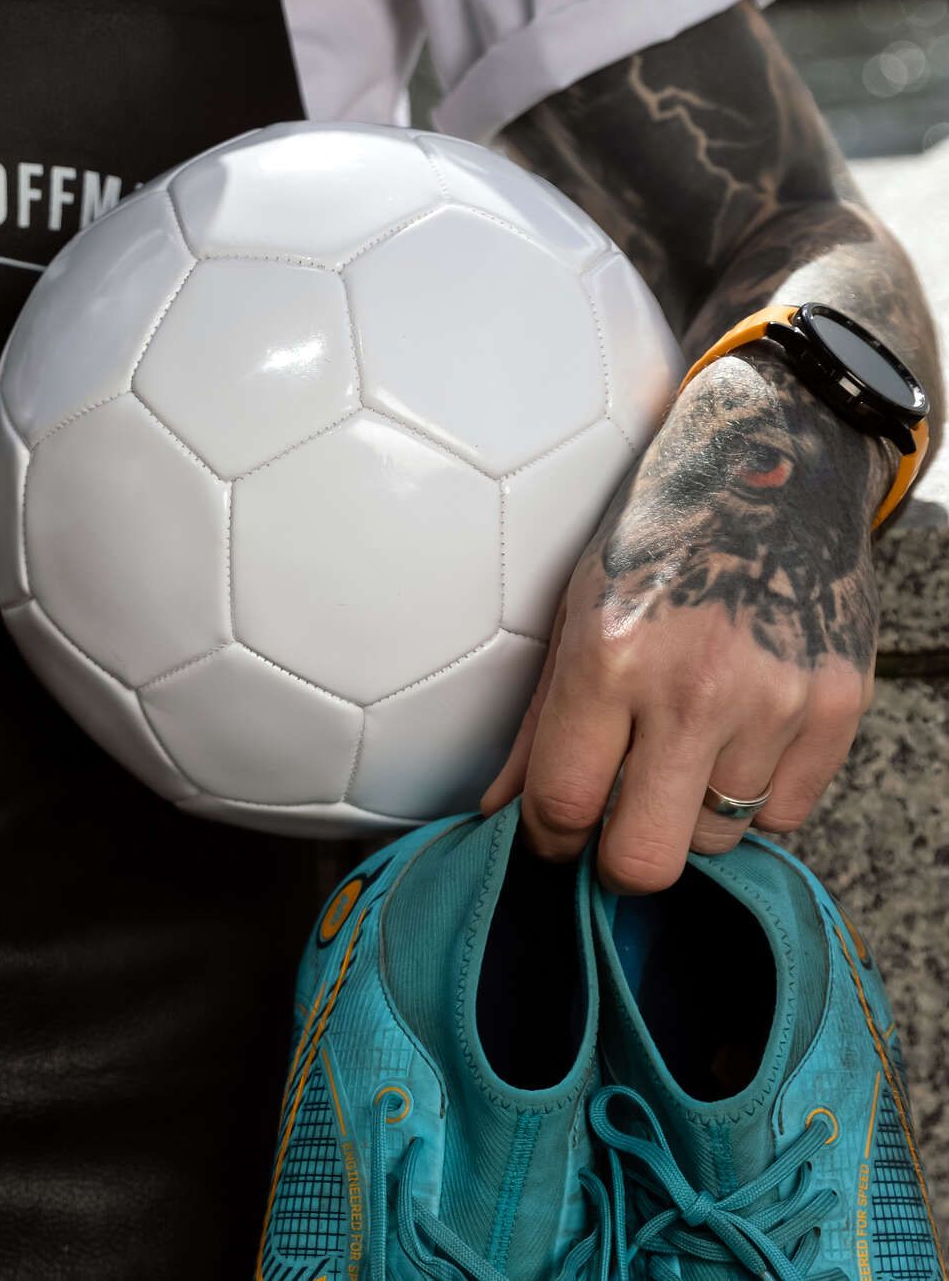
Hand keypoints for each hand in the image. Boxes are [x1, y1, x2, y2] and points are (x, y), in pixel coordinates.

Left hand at [480, 354, 885, 892]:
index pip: (565, 804)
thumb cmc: (654, 547)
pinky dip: (754, 796)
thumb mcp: (572, 618)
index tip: (553, 834)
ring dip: (689, 817)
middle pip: (645, 859)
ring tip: (681, 755)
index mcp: (612, 661)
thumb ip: (536, 727)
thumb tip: (496, 815)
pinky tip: (736, 741)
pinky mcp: (840, 708)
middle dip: (617, 862)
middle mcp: (696, 689)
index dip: (549, 838)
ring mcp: (777, 702)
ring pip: (717, 839)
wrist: (770, 475)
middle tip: (612, 828)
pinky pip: (784, 814)